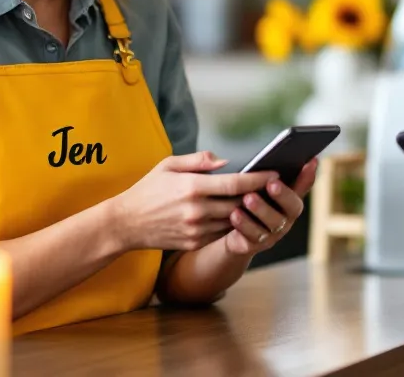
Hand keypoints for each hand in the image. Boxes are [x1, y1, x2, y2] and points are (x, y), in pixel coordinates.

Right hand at [111, 152, 279, 251]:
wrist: (126, 224)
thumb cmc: (148, 189)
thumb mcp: (169, 165)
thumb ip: (199, 160)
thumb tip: (227, 162)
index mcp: (192, 186)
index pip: (235, 183)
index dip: (259, 178)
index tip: (275, 173)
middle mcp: (196, 210)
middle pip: (240, 203)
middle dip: (260, 195)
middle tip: (277, 187)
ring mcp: (196, 229)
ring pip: (234, 220)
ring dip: (250, 212)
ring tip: (265, 201)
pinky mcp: (194, 243)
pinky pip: (222, 233)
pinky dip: (233, 225)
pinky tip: (242, 217)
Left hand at [221, 159, 318, 255]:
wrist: (224, 232)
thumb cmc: (240, 200)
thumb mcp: (248, 183)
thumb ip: (256, 172)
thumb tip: (247, 159)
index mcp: (287, 199)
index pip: (303, 186)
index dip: (308, 175)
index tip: (311, 160)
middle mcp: (285, 217)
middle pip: (293, 208)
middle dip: (283, 195)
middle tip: (272, 184)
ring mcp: (272, 233)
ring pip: (273, 223)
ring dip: (261, 210)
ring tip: (248, 198)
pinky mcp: (255, 244)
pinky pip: (252, 237)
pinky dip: (244, 225)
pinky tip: (235, 215)